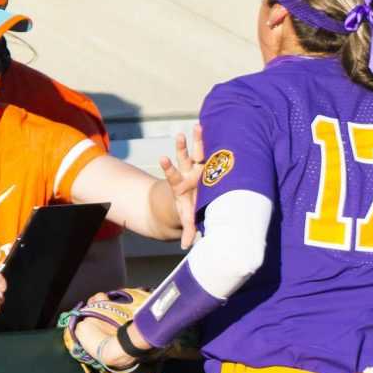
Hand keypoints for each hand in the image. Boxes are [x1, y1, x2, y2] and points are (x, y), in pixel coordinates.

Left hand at [159, 124, 205, 249]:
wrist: (187, 200)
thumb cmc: (188, 209)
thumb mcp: (187, 219)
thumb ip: (188, 231)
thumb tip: (185, 247)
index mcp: (180, 185)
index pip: (173, 175)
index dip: (169, 167)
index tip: (163, 158)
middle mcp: (187, 173)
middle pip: (184, 158)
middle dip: (183, 147)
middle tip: (180, 135)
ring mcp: (196, 167)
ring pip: (196, 151)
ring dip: (197, 140)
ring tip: (197, 126)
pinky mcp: (206, 165)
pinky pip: (208, 151)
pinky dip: (209, 142)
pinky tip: (209, 125)